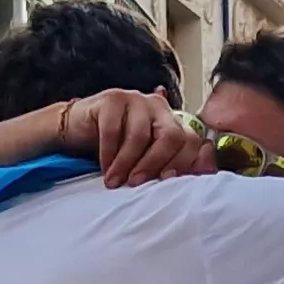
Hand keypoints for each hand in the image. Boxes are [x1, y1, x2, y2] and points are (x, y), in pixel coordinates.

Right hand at [51, 89, 217, 188]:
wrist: (77, 130)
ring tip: (114, 182)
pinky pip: (113, 130)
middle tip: (135, 184)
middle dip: (154, 164)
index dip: (181, 164)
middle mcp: (159, 107)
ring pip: (140, 135)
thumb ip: (172, 165)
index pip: (191, 141)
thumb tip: (206, 174)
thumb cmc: (117, 149)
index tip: (164, 183)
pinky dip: (108, 154)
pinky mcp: (112, 99)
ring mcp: (136, 99)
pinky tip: (105, 168)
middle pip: (171, 136)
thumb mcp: (146, 159)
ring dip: (126, 163)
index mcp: (173, 121)